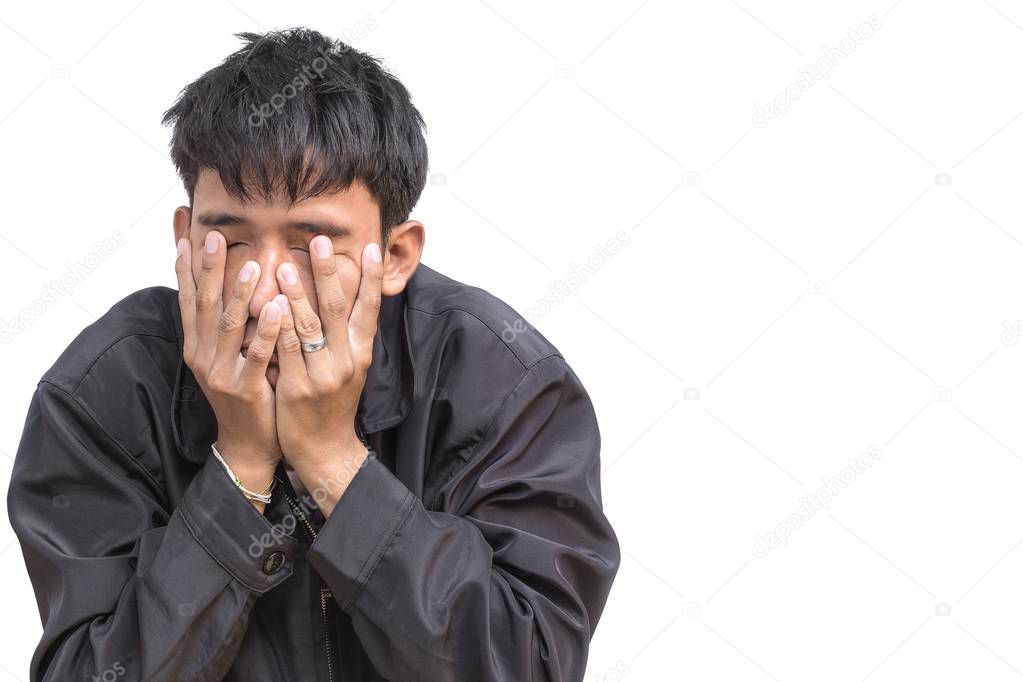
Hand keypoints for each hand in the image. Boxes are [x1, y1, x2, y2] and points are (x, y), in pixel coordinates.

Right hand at [175, 231, 283, 506]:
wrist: (246, 443)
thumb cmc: (243, 393)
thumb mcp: (226, 357)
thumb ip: (226, 325)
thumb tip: (227, 288)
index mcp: (197, 346)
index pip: (187, 299)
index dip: (185, 268)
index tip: (185, 235)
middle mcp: (202, 356)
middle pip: (203, 304)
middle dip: (208, 269)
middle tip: (213, 236)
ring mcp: (221, 372)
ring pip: (228, 326)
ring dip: (240, 294)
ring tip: (252, 265)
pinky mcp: (244, 388)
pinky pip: (256, 354)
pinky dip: (265, 329)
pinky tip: (276, 308)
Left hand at [272, 237, 382, 513]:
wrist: (326, 449)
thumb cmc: (334, 403)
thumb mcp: (350, 367)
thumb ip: (347, 334)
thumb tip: (347, 295)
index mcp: (361, 352)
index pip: (369, 308)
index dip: (371, 277)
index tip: (371, 246)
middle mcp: (346, 360)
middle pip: (338, 309)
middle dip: (329, 273)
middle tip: (321, 241)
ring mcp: (322, 374)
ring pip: (309, 327)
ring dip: (296, 294)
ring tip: (283, 265)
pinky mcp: (297, 387)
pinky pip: (285, 352)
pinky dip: (277, 328)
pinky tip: (267, 306)